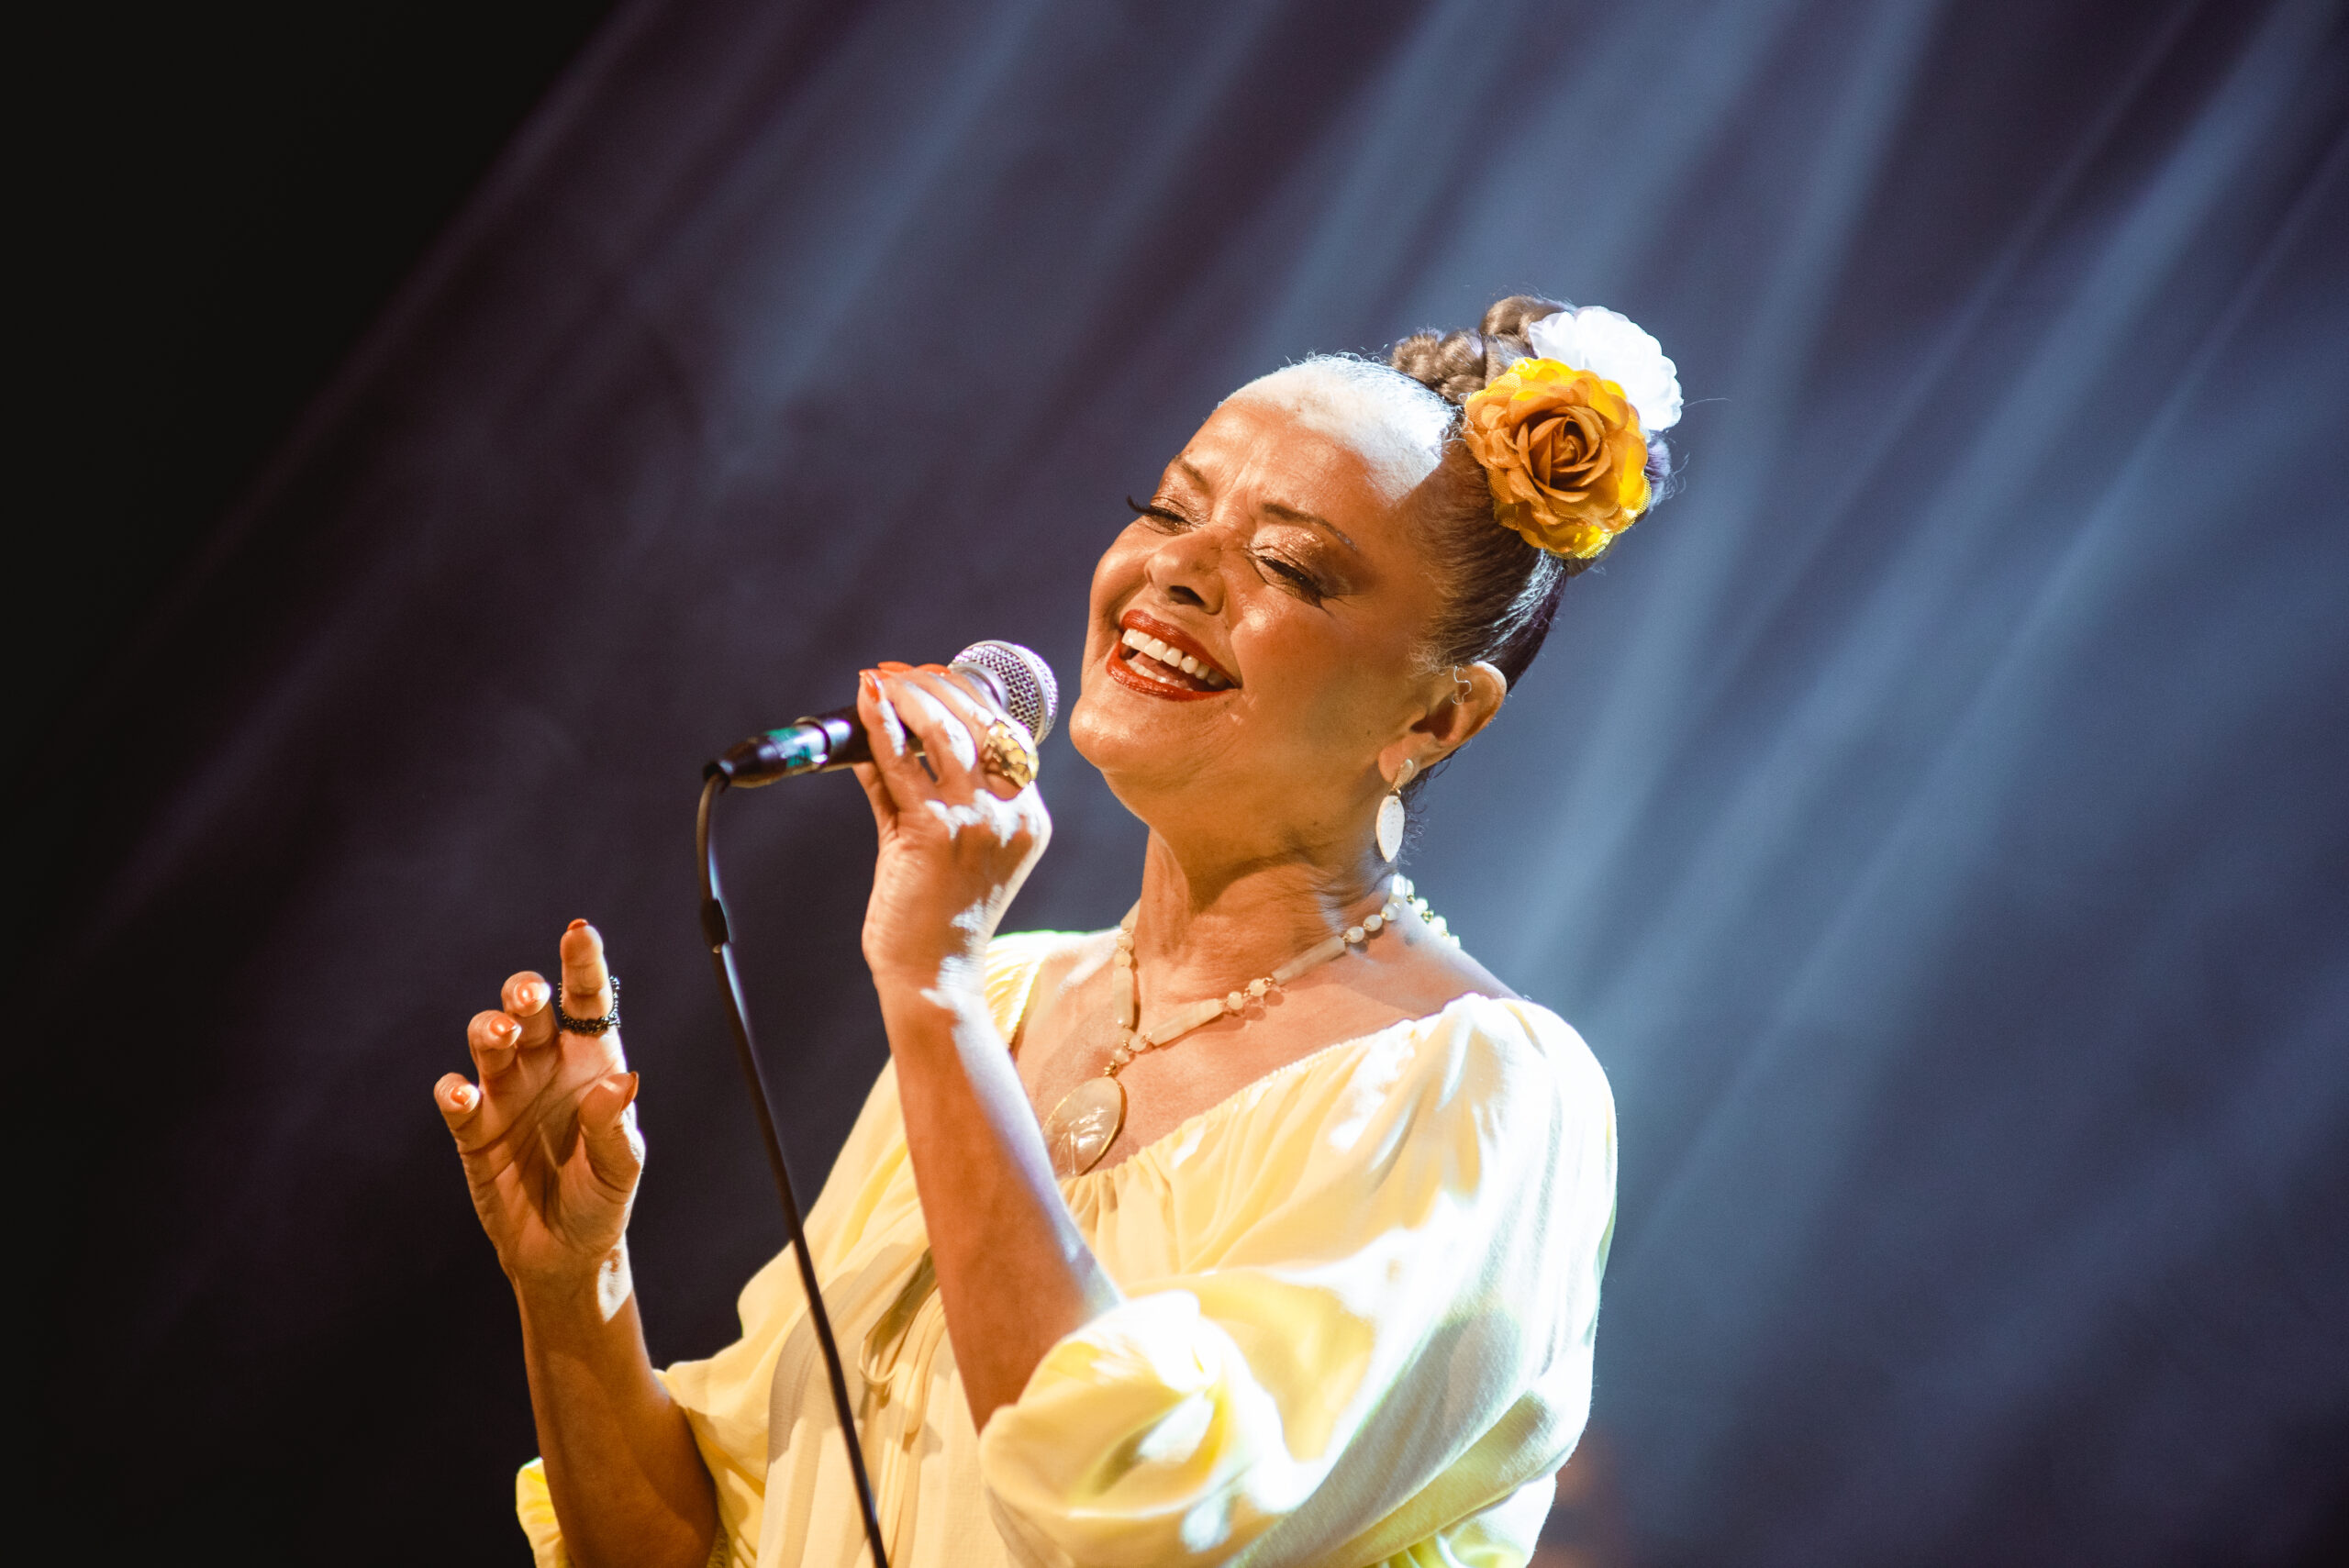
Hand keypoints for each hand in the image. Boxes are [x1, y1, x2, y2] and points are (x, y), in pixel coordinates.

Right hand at [435, 920, 642, 1290]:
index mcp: (592, 1063)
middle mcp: (545, 1067)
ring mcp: (507, 1094)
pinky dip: (456, 1092)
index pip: (587, 1002)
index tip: (579, 933)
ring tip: (500, 1036)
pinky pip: (457, 1098)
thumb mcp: (622, 1168)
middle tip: (529, 994)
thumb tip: (622, 1083)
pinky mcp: (474, 1130)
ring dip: (490, 1030)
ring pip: (488, 1041)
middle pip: (529, 1011)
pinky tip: (467, 1097)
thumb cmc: (602, 1199)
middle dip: (523, 992)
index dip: (582, 964)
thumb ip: (616, 1127)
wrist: (565, 1252)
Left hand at [852, 663, 1051, 998]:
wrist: (933, 977)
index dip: (969, 695)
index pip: (1008, 734)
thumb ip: (915, 792)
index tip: (932, 678)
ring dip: (909, 695)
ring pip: (945, 731)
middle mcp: (1011, 814)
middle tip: (899, 672)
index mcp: (1029, 817)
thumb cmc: (936, 918)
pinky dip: (883, 724)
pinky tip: (868, 702)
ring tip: (882, 680)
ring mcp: (977, 822)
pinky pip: (904, 761)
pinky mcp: (935, 832)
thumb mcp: (943, 846)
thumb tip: (878, 739)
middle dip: (936, 685)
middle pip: (981, 721)